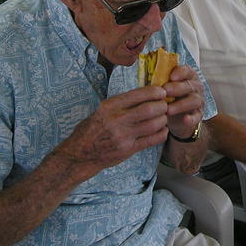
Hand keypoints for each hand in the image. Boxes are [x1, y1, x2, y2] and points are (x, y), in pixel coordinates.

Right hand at [54, 87, 169, 170]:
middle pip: (149, 109)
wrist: (80, 154)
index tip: (161, 92)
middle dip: (162, 105)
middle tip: (165, 105)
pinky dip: (162, 133)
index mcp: (109, 106)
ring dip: (163, 119)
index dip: (154, 92)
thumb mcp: (101, 110)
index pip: (137, 94)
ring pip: (153, 124)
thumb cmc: (92, 129)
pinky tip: (162, 130)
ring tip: (163, 117)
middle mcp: (116, 120)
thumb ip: (121, 103)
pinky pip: (152, 140)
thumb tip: (145, 93)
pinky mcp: (128, 150)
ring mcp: (123, 136)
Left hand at [162, 64, 204, 139]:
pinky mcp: (199, 115)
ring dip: (181, 105)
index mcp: (187, 76)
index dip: (180, 72)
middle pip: (190, 85)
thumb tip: (146, 75)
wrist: (174, 117)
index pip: (187, 70)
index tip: (171, 76)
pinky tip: (185, 120)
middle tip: (165, 91)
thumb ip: (158, 82)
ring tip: (168, 110)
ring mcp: (199, 101)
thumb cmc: (167, 97)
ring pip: (194, 100)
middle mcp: (195, 87)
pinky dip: (192, 119)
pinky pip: (197, 116)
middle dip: (177, 88)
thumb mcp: (163, 88)